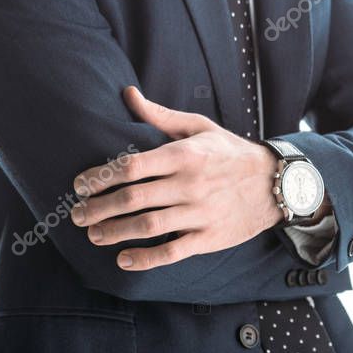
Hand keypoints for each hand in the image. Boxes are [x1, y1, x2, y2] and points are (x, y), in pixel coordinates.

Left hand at [71, 86, 283, 270]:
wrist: (274, 182)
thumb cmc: (230, 151)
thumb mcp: (199, 126)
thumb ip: (159, 115)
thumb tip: (128, 93)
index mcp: (184, 155)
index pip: (132, 166)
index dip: (100, 176)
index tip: (80, 184)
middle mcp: (190, 184)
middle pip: (133, 198)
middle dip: (98, 208)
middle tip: (77, 214)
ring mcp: (200, 213)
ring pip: (147, 226)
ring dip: (114, 232)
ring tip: (93, 235)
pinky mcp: (209, 237)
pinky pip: (172, 252)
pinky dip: (145, 259)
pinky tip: (123, 259)